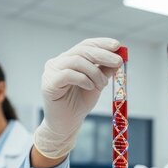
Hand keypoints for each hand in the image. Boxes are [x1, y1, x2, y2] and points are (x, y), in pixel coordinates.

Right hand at [35, 38, 122, 158]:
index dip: (101, 43)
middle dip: (103, 55)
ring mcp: (51, 71)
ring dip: (94, 72)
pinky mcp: (48, 83)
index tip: (117, 45)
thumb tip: (118, 59)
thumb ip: (104, 70)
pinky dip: (83, 79)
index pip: (85, 45)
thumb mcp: (97, 84)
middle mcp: (58, 62)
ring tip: (102, 84)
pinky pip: (68, 74)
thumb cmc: (79, 103)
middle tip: (118, 61)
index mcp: (69, 59)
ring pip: (76, 61)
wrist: (67, 124)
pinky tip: (90, 87)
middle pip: (82, 51)